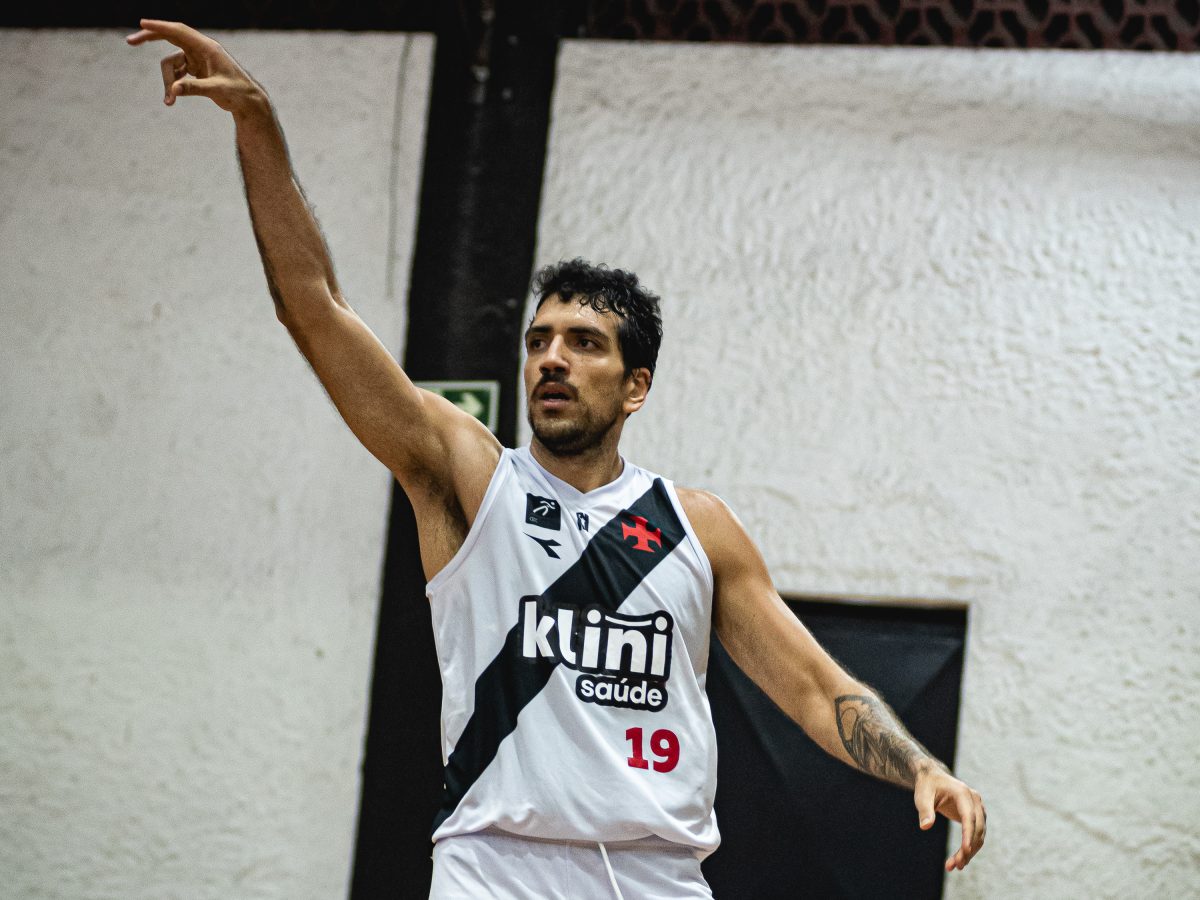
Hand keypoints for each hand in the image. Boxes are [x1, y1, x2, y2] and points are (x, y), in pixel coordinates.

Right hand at [125, 19, 264, 114]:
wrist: (248, 102)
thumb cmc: (238, 93)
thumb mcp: (217, 91)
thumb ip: (195, 89)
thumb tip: (173, 91)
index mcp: (207, 48)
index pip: (179, 31)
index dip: (160, 27)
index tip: (142, 23)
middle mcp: (201, 50)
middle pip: (170, 38)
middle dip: (150, 39)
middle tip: (130, 42)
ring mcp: (197, 60)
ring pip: (172, 64)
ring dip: (167, 81)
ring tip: (169, 102)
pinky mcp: (196, 70)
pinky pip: (177, 74)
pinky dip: (172, 85)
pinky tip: (171, 99)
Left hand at [914, 765, 986, 871]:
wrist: (932, 778)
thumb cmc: (926, 786)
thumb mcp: (922, 796)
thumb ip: (924, 810)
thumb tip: (925, 826)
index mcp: (963, 793)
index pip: (969, 817)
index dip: (968, 834)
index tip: (965, 850)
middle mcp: (975, 800)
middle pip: (977, 828)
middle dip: (968, 848)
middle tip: (956, 865)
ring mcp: (978, 808)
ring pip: (980, 834)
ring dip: (970, 851)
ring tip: (955, 866)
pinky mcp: (976, 816)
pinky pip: (977, 834)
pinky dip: (970, 847)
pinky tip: (960, 859)